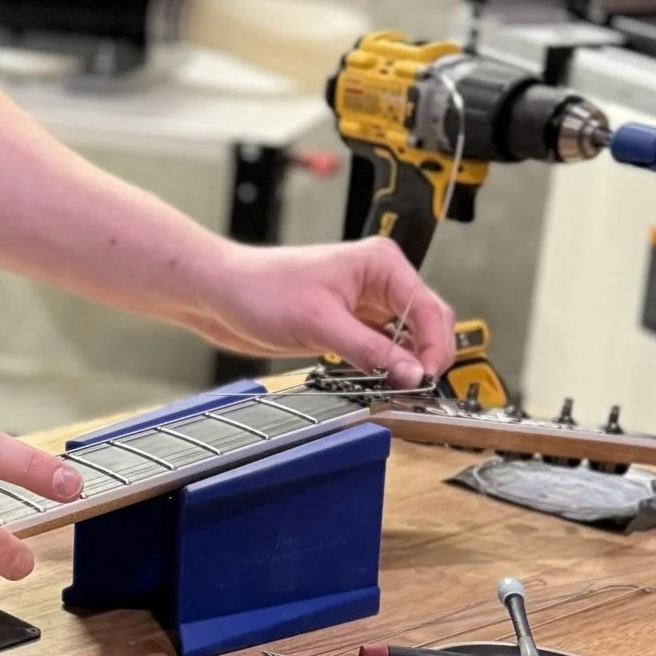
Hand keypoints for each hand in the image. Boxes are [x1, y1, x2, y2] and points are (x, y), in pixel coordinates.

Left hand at [180, 236, 454, 386]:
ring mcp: (365, 305)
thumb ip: (370, 351)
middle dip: (425, 357)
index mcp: (380, 264)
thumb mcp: (319, 323)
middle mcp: (378, 282)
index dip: (435, 347)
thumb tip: (412, 374)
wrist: (220, 294)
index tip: (428, 379)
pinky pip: (382, 351)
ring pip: (406, 340)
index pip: (428, 308)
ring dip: (406, 365)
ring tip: (399, 391)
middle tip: (418, 390)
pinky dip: (386, 369)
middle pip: (425, 324)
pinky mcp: (349, 326)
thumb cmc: (260, 288)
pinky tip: (381, 385)